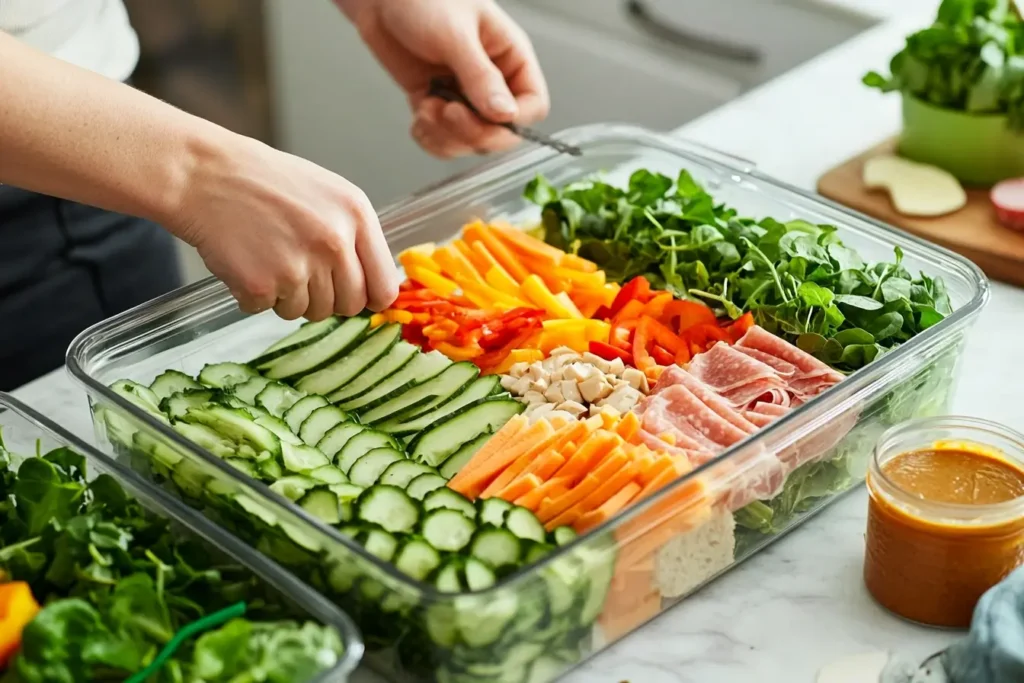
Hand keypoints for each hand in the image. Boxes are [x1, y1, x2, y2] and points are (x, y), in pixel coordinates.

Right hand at [168, 132, 399, 320]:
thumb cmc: (264, 182)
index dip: (368, 297)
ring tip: (268, 257)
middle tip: (299, 273)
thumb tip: (373, 286)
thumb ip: (354, 236)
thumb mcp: (327, 194)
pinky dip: (253, 295)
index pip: (383, 286)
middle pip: (348, 306)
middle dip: (327, 298)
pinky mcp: (262, 285)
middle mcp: (334, 242)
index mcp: (356, 216)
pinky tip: (245, 261)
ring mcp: (299, 266)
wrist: (203, 174)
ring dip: (288, 296)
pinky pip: (268, 311)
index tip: (355, 297)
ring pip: (309, 312)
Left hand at [339, 0, 549, 158]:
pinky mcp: (437, 105)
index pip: (532, 105)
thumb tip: (506, 114)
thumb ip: (481, 77)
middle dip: (473, 132)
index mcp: (510, 57)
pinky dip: (430, 138)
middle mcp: (492, 81)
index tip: (486, 118)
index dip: (514, 122)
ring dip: (446, 136)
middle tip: (447, 112)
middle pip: (501, 132)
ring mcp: (464, 96)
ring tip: (426, 108)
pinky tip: (418, 117)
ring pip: (470, 142)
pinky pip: (443, 140)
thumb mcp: (455, 35)